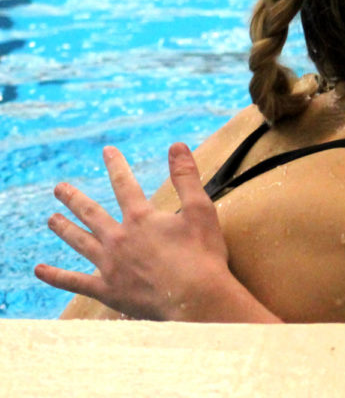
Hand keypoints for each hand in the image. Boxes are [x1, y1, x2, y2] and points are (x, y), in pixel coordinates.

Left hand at [35, 142, 229, 320]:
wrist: (195, 299)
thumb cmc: (202, 255)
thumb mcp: (201, 210)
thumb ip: (186, 177)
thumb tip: (177, 146)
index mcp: (141, 218)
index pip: (125, 184)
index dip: (116, 165)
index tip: (107, 151)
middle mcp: (119, 238)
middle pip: (91, 213)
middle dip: (75, 198)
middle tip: (59, 188)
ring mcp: (110, 265)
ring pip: (80, 242)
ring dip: (64, 228)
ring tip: (51, 219)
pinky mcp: (108, 290)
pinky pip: (76, 282)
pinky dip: (56, 276)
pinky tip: (40, 270)